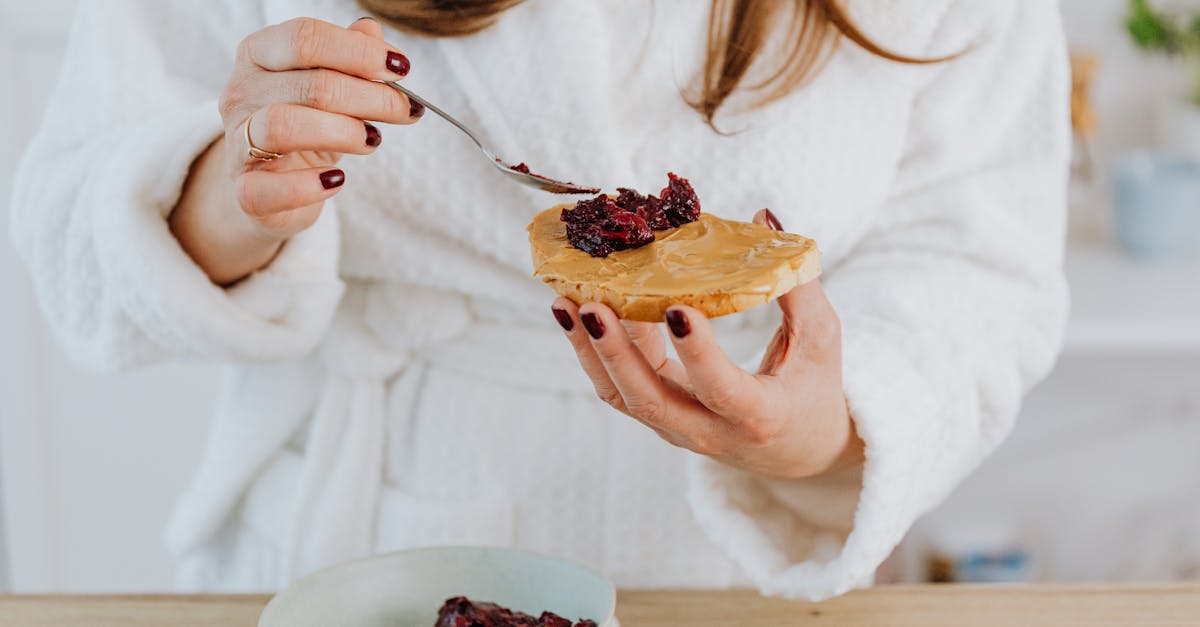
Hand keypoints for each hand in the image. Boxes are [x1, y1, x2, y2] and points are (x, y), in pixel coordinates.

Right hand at [171, 16, 421, 284]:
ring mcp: (237, 142)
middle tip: (405, 110)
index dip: (359, 52)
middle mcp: (241, 92)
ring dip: (344, 133)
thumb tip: (373, 33)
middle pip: (310, 85)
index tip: (400, 69)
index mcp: (260, 53)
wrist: (272, 182)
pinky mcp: (244, 190)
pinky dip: (308, 186)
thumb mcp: (331, 84)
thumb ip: (350, 56)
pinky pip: (269, 188)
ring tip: (373, 140)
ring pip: (284, 127)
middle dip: (371, 97)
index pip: (305, 39)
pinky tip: (337, 179)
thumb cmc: (307, 125)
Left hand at [552, 210, 862, 478]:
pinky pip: (621, 386)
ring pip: (622, 396)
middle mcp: (710, 431)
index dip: (697, 352)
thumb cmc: (813, 388)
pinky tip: (585, 307)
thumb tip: (763, 217)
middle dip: (613, 353)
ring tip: (565, 304)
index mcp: (759, 416)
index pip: (720, 388)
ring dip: (590, 350)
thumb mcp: (820, 339)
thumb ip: (795, 283)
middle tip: (588, 305)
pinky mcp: (659, 416)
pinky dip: (600, 348)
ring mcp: (677, 428)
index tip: (674, 307)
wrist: (797, 451)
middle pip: (649, 401)